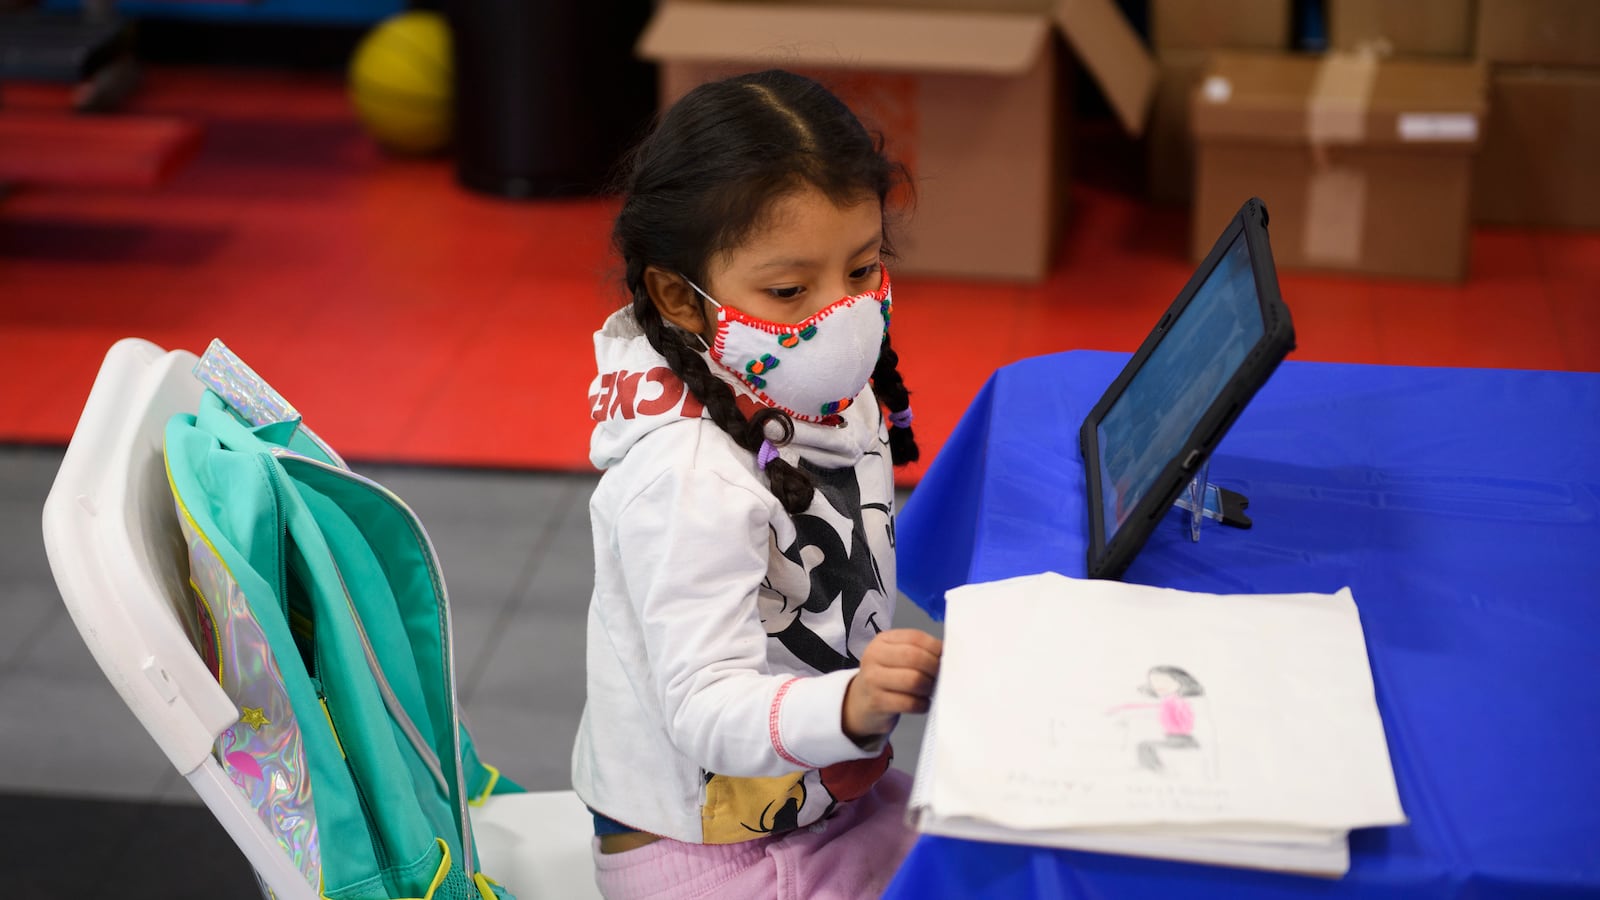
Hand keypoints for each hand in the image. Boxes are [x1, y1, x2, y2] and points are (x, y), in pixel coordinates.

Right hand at [842, 629, 941, 743]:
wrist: (860, 702)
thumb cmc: (886, 678)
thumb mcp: (895, 657)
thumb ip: (917, 651)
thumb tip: (948, 656)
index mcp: (882, 640)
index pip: (915, 637)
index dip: (936, 647)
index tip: (946, 657)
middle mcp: (874, 656)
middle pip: (915, 657)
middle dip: (935, 667)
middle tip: (942, 676)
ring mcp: (873, 680)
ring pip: (914, 681)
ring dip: (929, 687)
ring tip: (931, 690)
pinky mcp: (876, 702)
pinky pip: (909, 703)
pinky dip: (922, 704)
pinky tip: (922, 703)